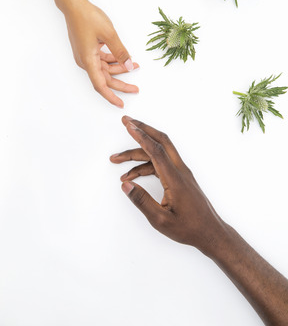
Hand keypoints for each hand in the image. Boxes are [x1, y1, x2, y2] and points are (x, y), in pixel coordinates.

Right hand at [63, 0, 138, 107]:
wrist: (74, 6)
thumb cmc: (88, 17)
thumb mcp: (109, 34)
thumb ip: (120, 51)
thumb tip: (128, 65)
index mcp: (88, 60)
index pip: (100, 85)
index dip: (111, 96)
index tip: (121, 103)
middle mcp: (86, 61)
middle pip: (105, 79)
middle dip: (121, 84)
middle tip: (135, 88)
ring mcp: (86, 56)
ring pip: (104, 69)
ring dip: (119, 69)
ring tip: (134, 66)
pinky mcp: (88, 50)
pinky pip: (102, 61)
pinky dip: (113, 61)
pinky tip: (123, 58)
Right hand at [110, 116, 225, 253]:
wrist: (210, 232)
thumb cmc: (188, 228)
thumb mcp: (161, 220)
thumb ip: (142, 201)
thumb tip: (125, 185)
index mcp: (175, 178)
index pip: (156, 150)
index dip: (141, 136)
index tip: (128, 125)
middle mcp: (179, 170)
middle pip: (161, 141)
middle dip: (143, 129)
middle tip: (126, 122)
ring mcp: (181, 172)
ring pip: (158, 153)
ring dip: (137, 153)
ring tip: (116, 160)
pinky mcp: (180, 177)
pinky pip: (160, 164)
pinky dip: (144, 166)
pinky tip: (131, 176)